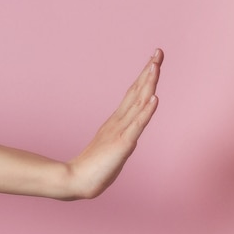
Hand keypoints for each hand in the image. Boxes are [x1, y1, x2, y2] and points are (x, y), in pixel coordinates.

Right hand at [65, 48, 163, 198]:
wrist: (75, 181)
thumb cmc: (94, 167)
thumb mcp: (112, 147)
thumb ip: (120, 138)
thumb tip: (130, 135)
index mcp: (118, 121)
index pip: (134, 94)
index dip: (145, 76)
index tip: (154, 59)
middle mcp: (119, 121)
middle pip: (137, 92)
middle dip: (149, 71)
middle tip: (158, 52)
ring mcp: (121, 131)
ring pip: (138, 103)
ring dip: (148, 84)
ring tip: (156, 66)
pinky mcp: (122, 144)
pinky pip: (137, 125)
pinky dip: (147, 111)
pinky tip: (155, 99)